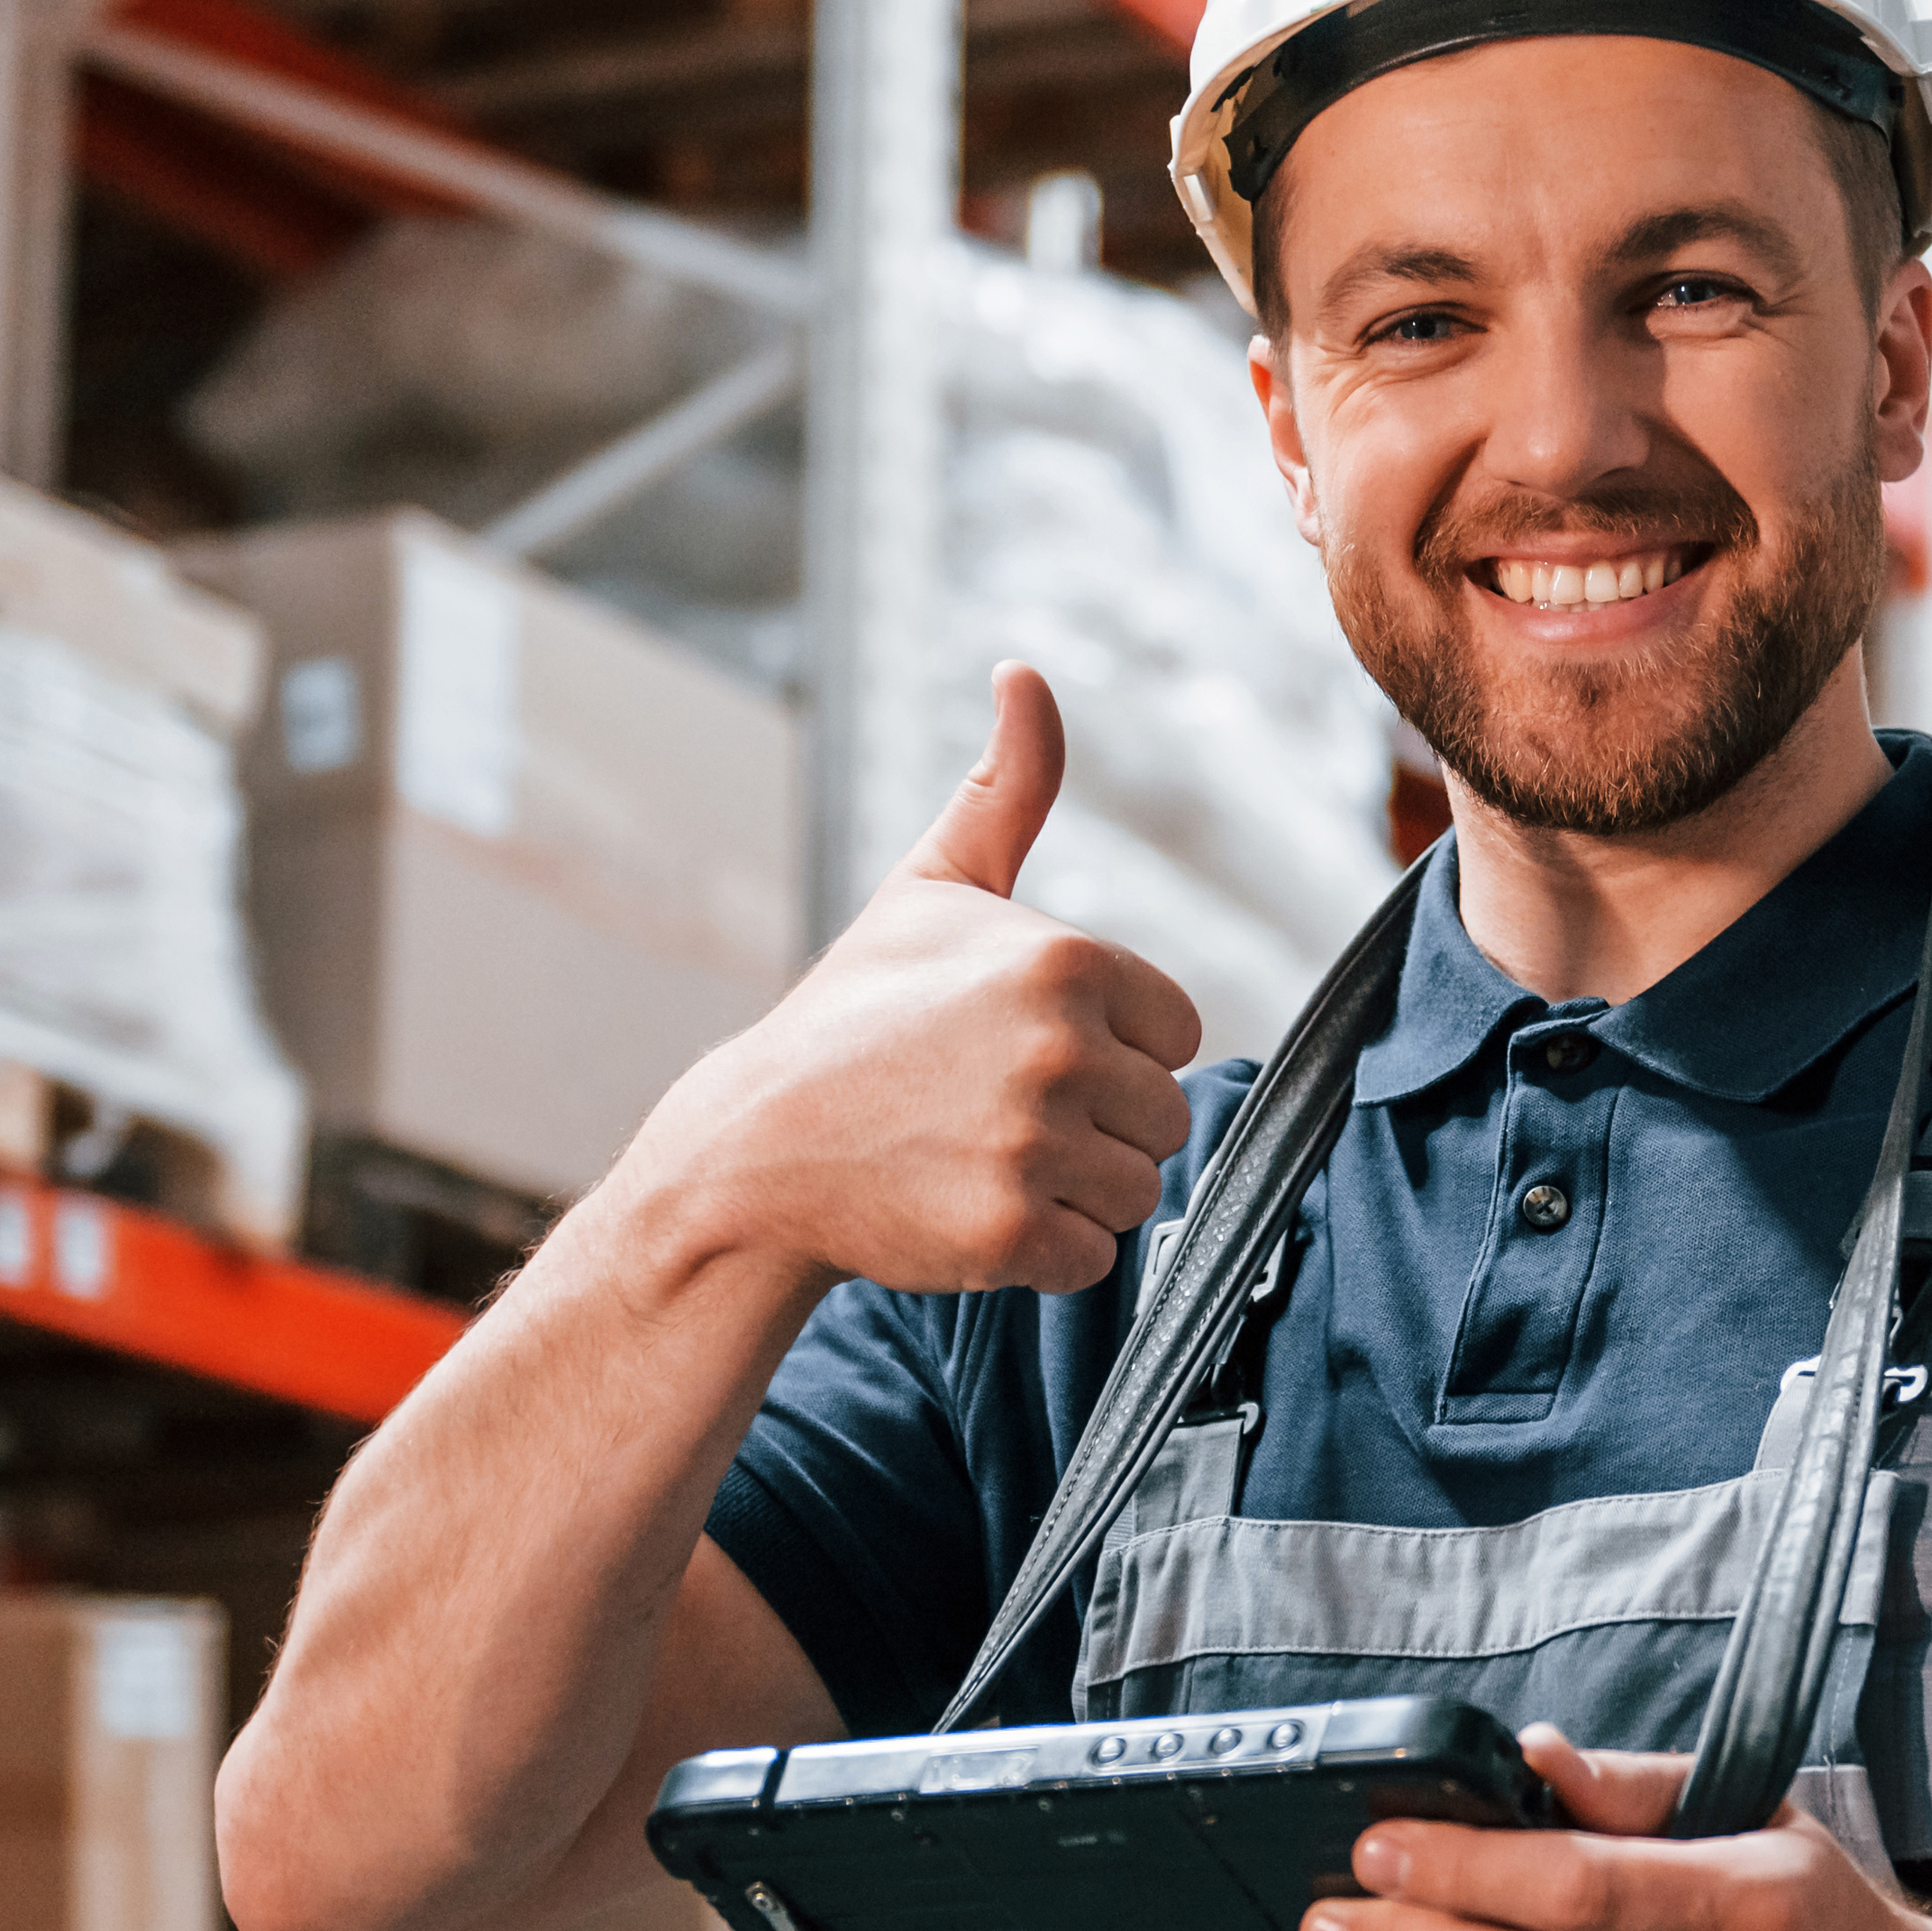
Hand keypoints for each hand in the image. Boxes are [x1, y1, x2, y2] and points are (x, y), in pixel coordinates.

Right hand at [629, 663, 1204, 1297]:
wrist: (754, 1149)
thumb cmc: (851, 1016)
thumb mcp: (933, 887)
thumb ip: (1008, 787)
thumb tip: (1025, 673)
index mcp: (1064, 958)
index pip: (1176, 1031)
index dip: (1112, 1048)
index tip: (1026, 1051)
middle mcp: (1059, 1046)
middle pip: (1164, 1115)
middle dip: (1094, 1124)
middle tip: (994, 1113)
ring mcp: (1033, 1142)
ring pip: (1136, 1190)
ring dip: (1071, 1190)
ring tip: (980, 1157)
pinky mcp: (1008, 1231)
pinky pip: (1092, 1258)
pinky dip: (1040, 1252)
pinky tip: (969, 1211)